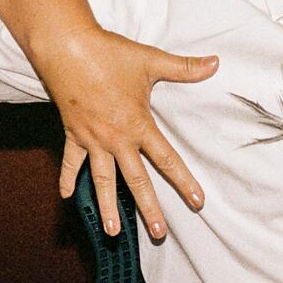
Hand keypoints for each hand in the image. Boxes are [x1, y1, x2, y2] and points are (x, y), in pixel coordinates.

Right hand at [34, 27, 216, 240]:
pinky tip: (67, 196)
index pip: (167, 160)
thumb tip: (215, 63)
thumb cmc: (109, 53)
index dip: (184, 182)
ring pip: (102, 180)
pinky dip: (67, 178)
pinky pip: (70, 161)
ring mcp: (92, 139)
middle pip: (136, 181)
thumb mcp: (150, 60)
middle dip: (148, 209)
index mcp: (137, 124)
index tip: (196, 202)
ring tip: (112, 232)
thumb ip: (184, 67)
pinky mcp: (72, 133)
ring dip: (108, 206)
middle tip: (159, 234)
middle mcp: (116, 139)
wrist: (67, 49)